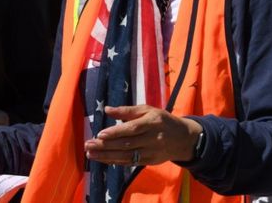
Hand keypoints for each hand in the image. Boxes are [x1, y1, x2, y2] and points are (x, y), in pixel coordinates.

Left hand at [83, 105, 201, 165]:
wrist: (183, 139)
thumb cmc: (162, 120)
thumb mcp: (148, 110)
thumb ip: (127, 110)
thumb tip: (107, 109)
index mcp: (152, 122)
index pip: (133, 129)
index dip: (116, 132)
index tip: (100, 134)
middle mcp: (152, 138)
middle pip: (127, 144)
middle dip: (105, 145)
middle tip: (88, 145)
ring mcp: (151, 152)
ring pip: (126, 156)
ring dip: (106, 156)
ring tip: (90, 153)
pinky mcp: (150, 162)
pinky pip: (130, 162)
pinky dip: (115, 161)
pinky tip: (102, 159)